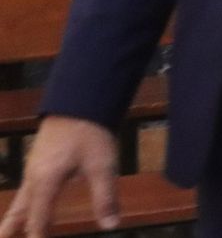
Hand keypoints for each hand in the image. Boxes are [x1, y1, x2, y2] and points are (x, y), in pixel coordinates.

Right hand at [0, 116, 119, 237]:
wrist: (81, 98)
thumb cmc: (90, 132)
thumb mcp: (102, 166)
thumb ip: (105, 197)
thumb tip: (111, 226)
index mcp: (46, 182)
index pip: (38, 219)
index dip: (38, 236)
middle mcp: (34, 176)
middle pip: (20, 210)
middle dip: (12, 228)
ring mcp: (34, 165)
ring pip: (22, 198)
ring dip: (15, 216)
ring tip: (7, 231)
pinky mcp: (40, 157)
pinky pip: (27, 187)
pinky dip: (24, 201)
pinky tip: (30, 200)